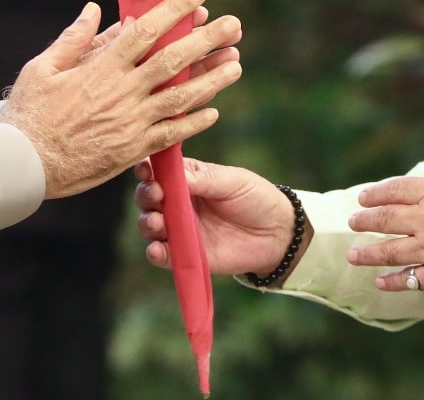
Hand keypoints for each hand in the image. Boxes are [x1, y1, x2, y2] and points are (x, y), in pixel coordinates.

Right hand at [0, 0, 241, 198]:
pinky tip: (212, 111)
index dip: (174, 11)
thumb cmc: (28, 113)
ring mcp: (130, 122)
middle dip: (206, 40)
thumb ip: (74, 38)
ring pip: (180, 97)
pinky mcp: (131, 149)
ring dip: (211, 80)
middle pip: (173, 60)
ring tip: (235, 65)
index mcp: (101, 67)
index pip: (145, 31)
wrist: (23, 164)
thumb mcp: (43, 67)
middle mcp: (122, 92)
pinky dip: (193, 122)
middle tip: (234, 25)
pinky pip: (170, 134)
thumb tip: (95, 10)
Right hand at [135, 157, 298, 276]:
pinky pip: (163, 255)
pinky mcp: (186, 254)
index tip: (146, 169)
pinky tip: (156, 249)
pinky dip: (155, 253)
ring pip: (150, 225)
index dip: (148, 169)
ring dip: (147, 223)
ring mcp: (180, 229)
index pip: (159, 171)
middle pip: (148, 197)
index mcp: (188, 178)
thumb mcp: (232, 181)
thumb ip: (203, 179)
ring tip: (157, 222)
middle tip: (156, 194)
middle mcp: (178, 203)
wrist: (277, 233)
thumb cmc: (255, 198)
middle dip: (145, 195)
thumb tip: (173, 175)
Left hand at [345, 177, 423, 293]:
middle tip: (352, 222)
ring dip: (368, 254)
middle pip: (385, 219)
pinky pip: (409, 280)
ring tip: (353, 256)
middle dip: (365, 220)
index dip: (376, 193)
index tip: (363, 197)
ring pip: (389, 251)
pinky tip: (380, 282)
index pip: (395, 189)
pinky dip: (392, 282)